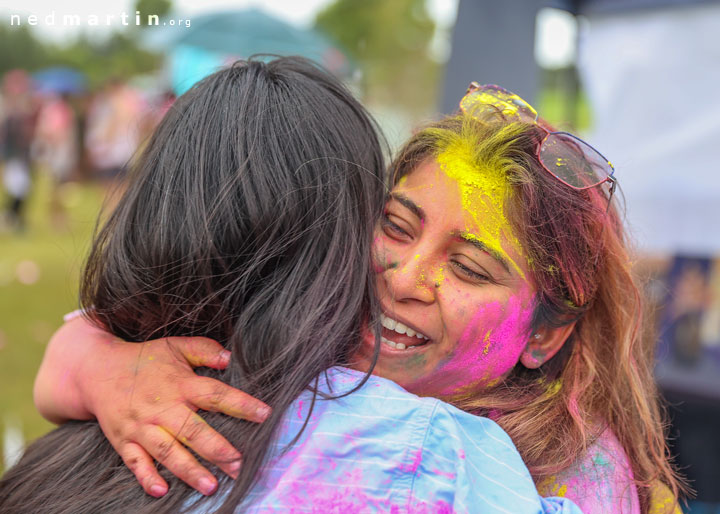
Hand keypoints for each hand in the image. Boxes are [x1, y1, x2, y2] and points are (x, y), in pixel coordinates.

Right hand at [78, 334, 269, 497]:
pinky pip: (134, 463)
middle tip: (239, 464)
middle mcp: (162, 407)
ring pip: (167, 451)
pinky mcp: (123, 441)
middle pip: (193, 430)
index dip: (241, 404)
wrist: (96, 370)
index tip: (265, 414)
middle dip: (217, 449)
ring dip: (189, 470)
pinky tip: (162, 491)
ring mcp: (141, 426)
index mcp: (179, 384)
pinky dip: (146, 477)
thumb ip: (204, 350)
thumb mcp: (175, 346)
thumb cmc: (144, 360)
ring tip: (211, 486)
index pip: (215, 395)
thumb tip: (230, 358)